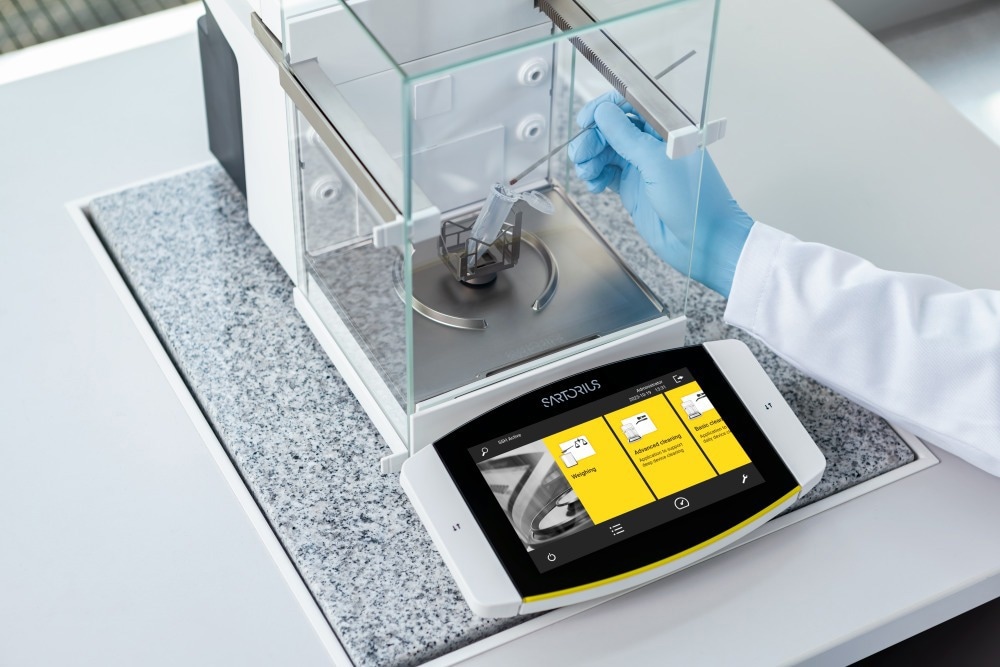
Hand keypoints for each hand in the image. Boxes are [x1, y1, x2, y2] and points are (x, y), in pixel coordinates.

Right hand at [568, 92, 753, 296]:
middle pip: (613, 129)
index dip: (605, 109)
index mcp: (667, 129)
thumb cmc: (694, 201)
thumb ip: (627, 137)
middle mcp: (654, 144)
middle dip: (593, 138)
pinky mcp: (633, 187)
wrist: (703, 242)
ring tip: (586, 173)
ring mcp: (642, 166)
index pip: (631, 105)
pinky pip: (607, 173)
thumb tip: (603, 112)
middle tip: (580, 155)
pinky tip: (594, 185)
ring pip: (606, 151)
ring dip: (591, 158)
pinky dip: (596, 176)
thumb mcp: (657, 163)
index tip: (585, 120)